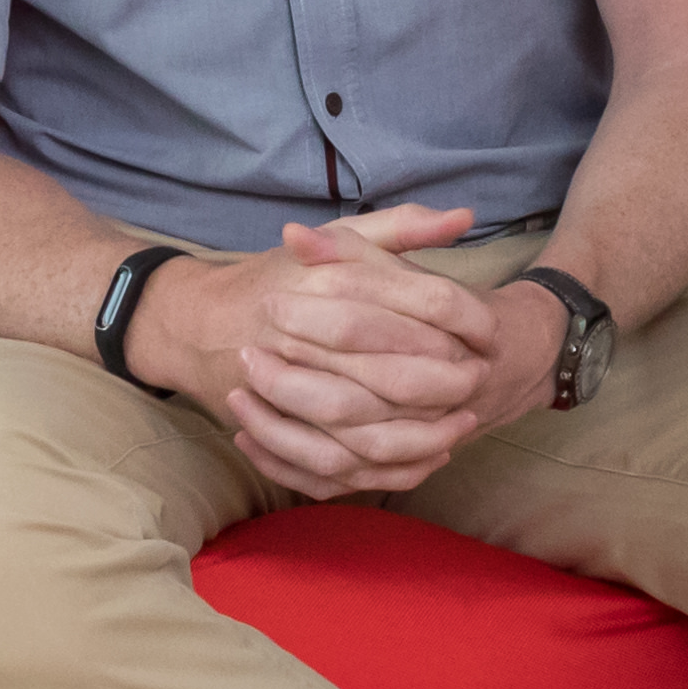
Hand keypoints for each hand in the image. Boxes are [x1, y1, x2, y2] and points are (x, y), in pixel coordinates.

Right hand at [141, 203, 516, 499]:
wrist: (198, 324)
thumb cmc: (281, 278)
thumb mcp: (337, 238)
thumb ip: (399, 227)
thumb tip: (464, 218)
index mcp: (319, 286)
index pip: (405, 309)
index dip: (458, 325)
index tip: (490, 335)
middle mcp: (297, 341)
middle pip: (388, 377)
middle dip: (444, 385)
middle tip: (480, 381)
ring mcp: (280, 395)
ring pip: (361, 434)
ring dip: (420, 436)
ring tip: (461, 424)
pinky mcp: (273, 433)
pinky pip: (334, 469)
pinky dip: (383, 470)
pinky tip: (425, 456)